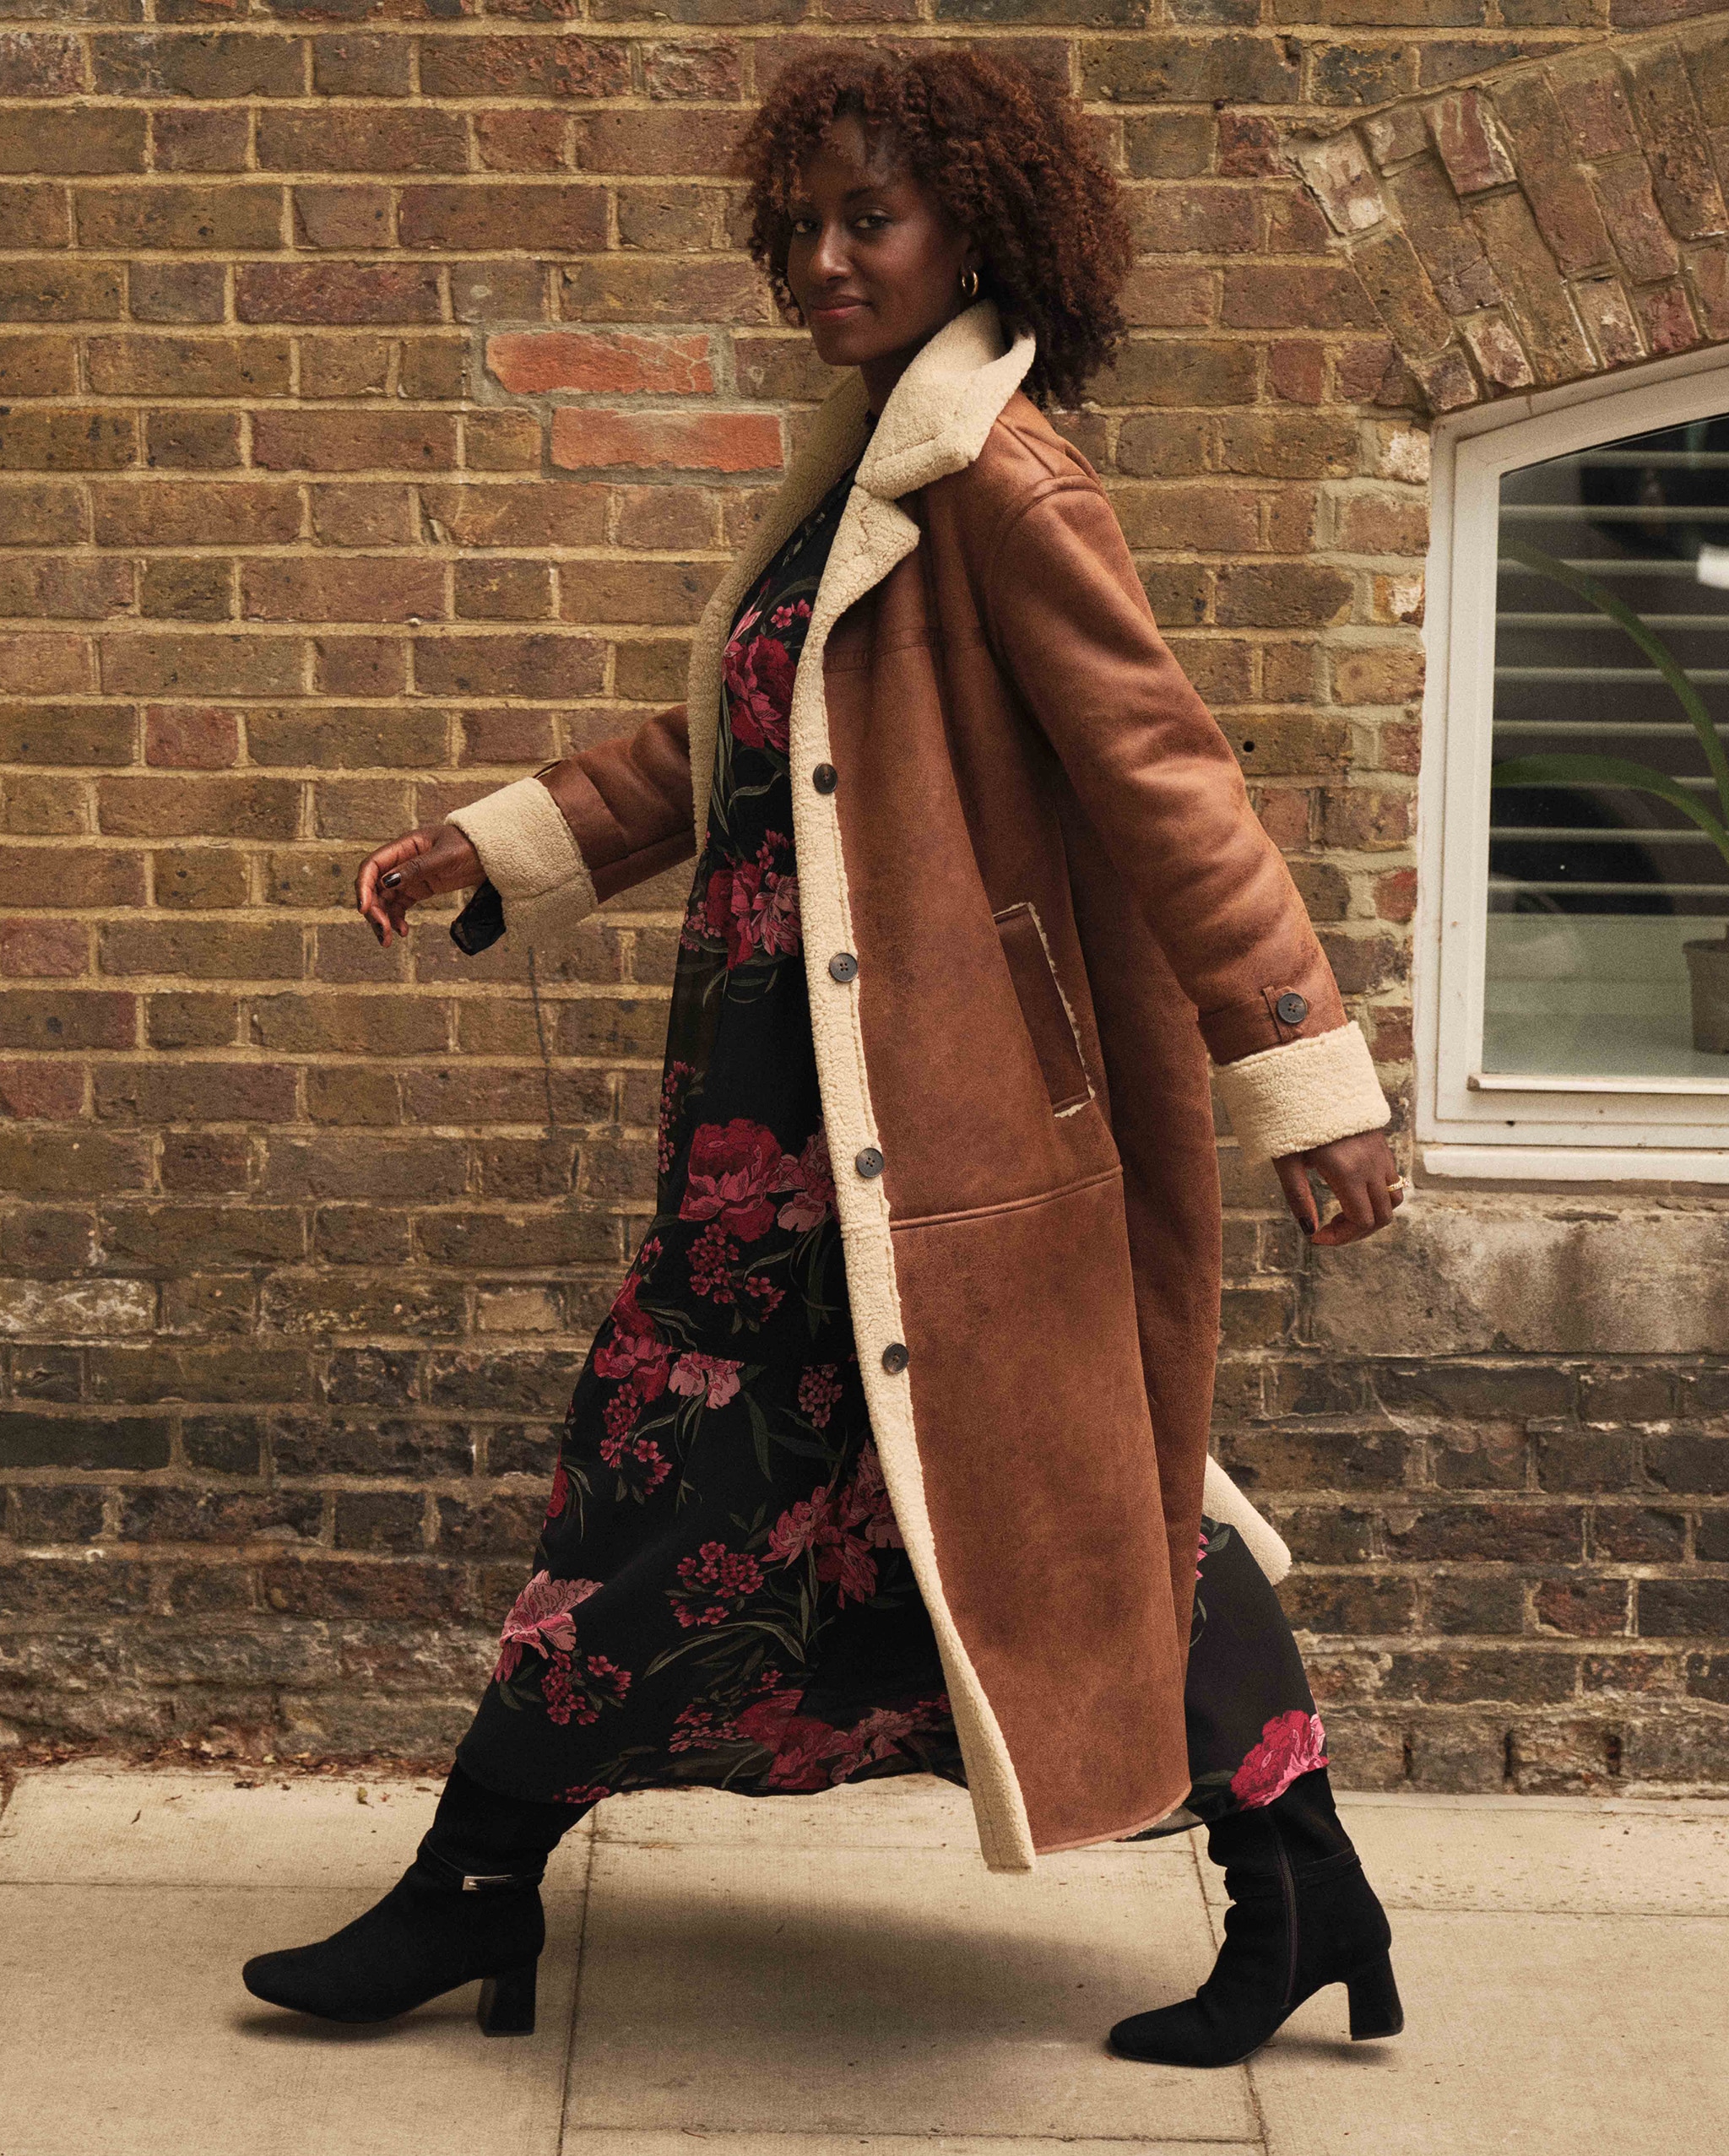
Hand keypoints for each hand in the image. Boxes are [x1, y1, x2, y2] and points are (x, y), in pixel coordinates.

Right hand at [355, 823, 483, 946]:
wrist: (488, 852)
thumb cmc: (467, 846)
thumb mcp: (444, 856)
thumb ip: (416, 868)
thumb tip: (387, 881)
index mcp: (403, 846)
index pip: (372, 866)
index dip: (363, 886)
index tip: (364, 909)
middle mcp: (400, 861)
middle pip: (374, 887)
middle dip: (373, 910)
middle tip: (383, 933)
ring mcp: (408, 877)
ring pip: (384, 900)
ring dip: (382, 920)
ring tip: (389, 941)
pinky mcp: (418, 889)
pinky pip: (399, 906)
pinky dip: (397, 920)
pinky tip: (403, 932)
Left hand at [1273, 1129, 1403, 1246]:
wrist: (1310, 1080)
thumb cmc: (1290, 1121)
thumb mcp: (1285, 1162)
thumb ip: (1299, 1198)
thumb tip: (1310, 1230)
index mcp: (1347, 1171)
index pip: (1361, 1221)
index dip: (1341, 1238)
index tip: (1316, 1237)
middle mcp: (1371, 1165)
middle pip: (1382, 1217)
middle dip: (1356, 1232)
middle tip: (1328, 1230)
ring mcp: (1380, 1155)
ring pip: (1393, 1200)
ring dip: (1371, 1215)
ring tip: (1341, 1214)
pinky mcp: (1381, 1146)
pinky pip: (1391, 1180)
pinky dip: (1376, 1197)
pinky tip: (1349, 1192)